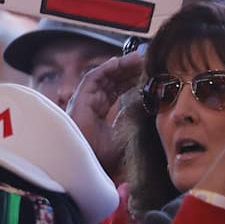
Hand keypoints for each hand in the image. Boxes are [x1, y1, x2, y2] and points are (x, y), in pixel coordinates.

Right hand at [67, 50, 143, 174]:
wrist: (85, 165)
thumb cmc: (100, 156)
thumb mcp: (123, 136)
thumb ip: (130, 119)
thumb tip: (142, 104)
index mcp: (100, 114)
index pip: (115, 92)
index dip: (129, 81)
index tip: (144, 73)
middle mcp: (91, 105)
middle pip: (110, 82)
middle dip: (127, 71)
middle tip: (144, 61)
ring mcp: (84, 101)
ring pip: (103, 77)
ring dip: (119, 66)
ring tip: (136, 58)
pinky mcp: (80, 100)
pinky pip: (92, 79)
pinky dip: (105, 69)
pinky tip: (118, 62)